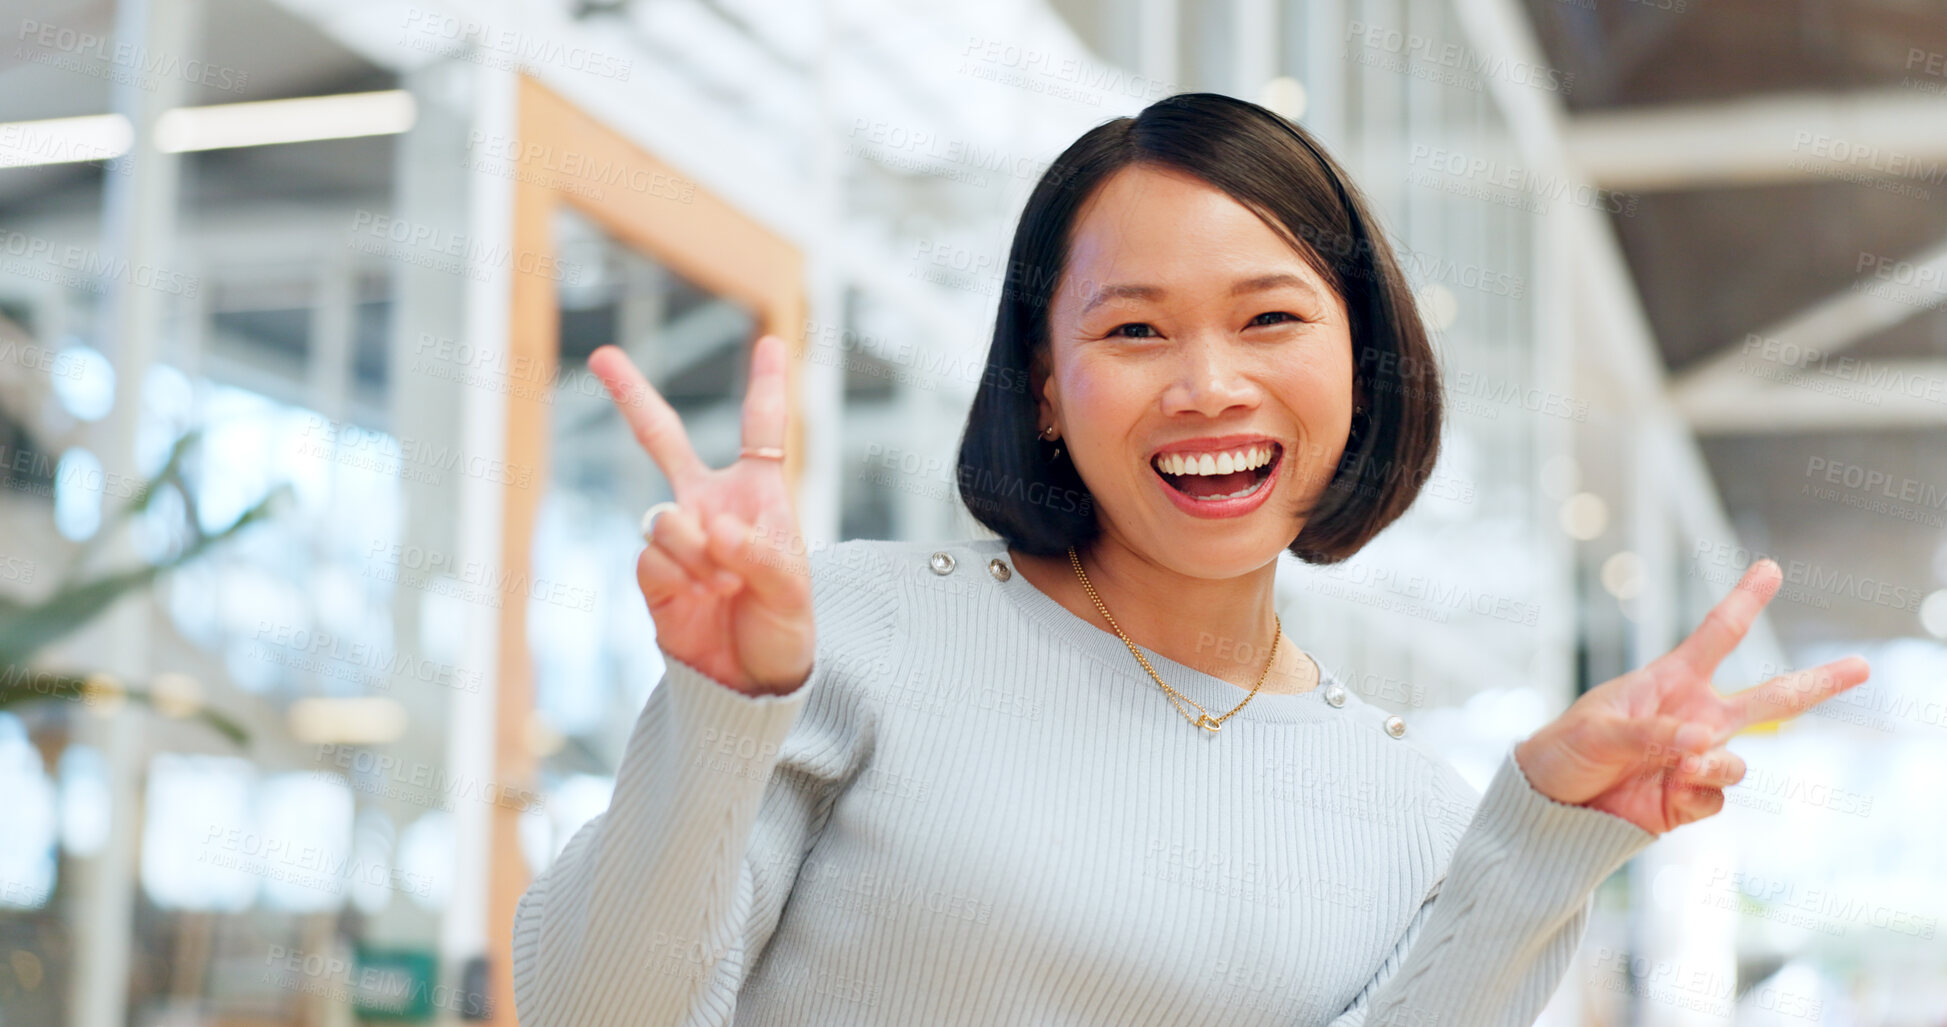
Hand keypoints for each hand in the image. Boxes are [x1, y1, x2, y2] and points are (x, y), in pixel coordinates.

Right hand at [589, 335, 813, 695]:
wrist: (750, 682)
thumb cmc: (785, 627)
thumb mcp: (792, 590)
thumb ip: (758, 553)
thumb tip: (714, 527)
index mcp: (758, 496)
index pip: (761, 432)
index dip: (766, 386)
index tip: (772, 343)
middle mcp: (710, 506)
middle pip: (664, 439)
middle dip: (631, 397)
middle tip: (604, 356)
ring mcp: (677, 539)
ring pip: (663, 518)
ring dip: (696, 553)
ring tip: (723, 585)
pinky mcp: (652, 575)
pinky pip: (650, 557)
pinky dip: (679, 578)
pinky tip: (702, 597)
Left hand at [1514, 559, 1869, 834]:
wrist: (1549, 807)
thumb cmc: (1565, 751)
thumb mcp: (1598, 731)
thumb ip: (1650, 734)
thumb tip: (1702, 742)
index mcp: (1669, 683)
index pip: (1716, 637)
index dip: (1745, 602)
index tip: (1770, 568)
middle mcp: (1692, 719)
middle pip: (1768, 700)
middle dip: (1817, 684)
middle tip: (1863, 666)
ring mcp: (1695, 760)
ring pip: (1739, 760)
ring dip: (1716, 764)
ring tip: (1680, 768)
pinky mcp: (1689, 800)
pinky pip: (1717, 797)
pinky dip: (1700, 793)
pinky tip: (1672, 789)